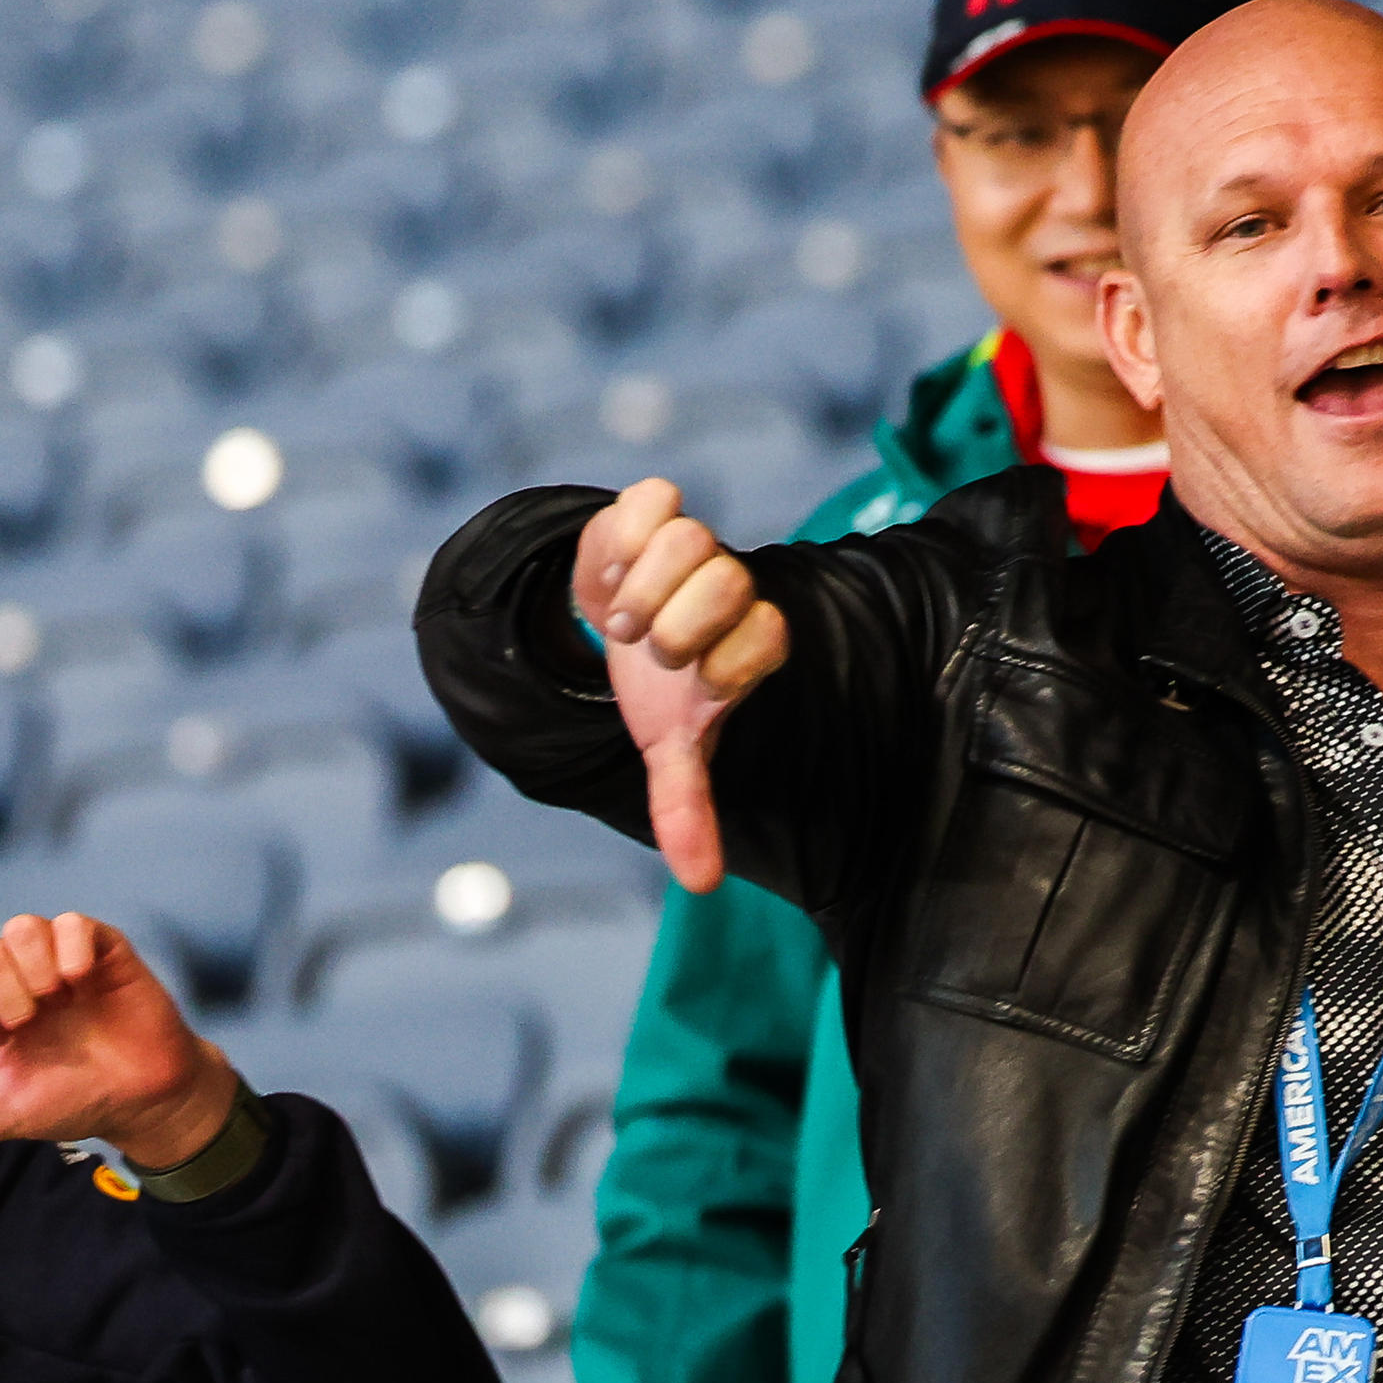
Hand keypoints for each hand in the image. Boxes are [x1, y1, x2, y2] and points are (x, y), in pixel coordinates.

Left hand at [0, 913, 235, 1171]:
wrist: (145, 1101)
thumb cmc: (75, 1103)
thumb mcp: (5, 1115)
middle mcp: (18, 980)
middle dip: (0, 989)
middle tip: (29, 1023)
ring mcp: (60, 962)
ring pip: (22, 927)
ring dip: (31, 965)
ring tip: (57, 999)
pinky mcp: (102, 951)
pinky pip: (73, 923)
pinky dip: (70, 947)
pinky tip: (81, 982)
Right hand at [572, 479, 791, 893]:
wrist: (613, 619)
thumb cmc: (656, 687)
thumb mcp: (667, 744)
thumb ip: (687, 806)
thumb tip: (700, 884)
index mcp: (750, 642)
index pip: (772, 636)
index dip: (730, 664)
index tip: (695, 688)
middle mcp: (731, 589)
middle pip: (730, 582)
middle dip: (678, 623)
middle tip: (645, 650)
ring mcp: (695, 546)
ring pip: (692, 538)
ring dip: (643, 585)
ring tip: (619, 620)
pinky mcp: (653, 510)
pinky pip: (654, 497)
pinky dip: (625, 531)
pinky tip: (609, 568)